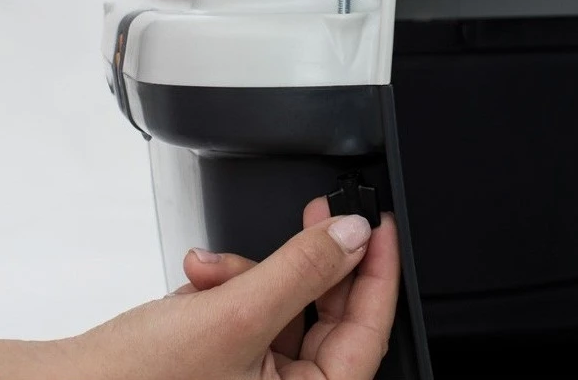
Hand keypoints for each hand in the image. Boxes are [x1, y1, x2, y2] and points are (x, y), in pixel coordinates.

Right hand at [59, 197, 398, 379]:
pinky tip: (197, 281)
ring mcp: (252, 377)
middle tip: (320, 215)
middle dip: (310, 262)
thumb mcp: (234, 317)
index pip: (368, 335)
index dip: (379, 273)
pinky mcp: (225, 357)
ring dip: (252, 271)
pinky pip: (250, 305)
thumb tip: (352, 236)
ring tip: (210, 269)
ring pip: (284, 302)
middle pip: (326, 314)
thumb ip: (301, 271)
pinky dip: (228, 284)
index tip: (380, 227)